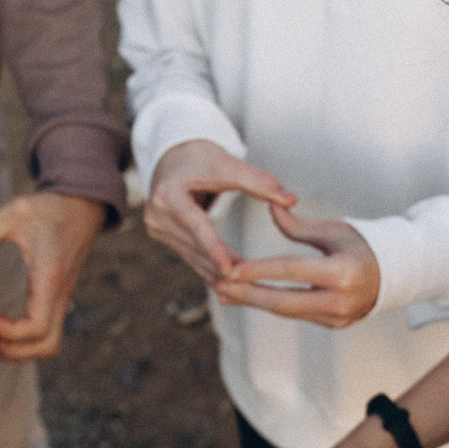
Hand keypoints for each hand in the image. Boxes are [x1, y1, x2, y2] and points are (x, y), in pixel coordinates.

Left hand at [0, 192, 107, 361]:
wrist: (82, 210)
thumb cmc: (50, 210)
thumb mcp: (17, 211)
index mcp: (49, 278)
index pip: (37, 326)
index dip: (11, 332)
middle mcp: (60, 295)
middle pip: (46, 345)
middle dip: (14, 349)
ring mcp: (61, 301)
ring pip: (49, 345)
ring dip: (20, 350)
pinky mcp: (58, 302)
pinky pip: (47, 336)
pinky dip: (26, 343)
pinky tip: (0, 329)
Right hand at [142, 139, 291, 282]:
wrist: (174, 158)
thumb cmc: (201, 158)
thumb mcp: (229, 165)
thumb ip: (261, 183)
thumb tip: (292, 200)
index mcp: (168, 193)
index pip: (196, 225)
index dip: (214, 248)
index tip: (230, 269)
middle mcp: (156, 214)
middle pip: (194, 245)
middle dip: (220, 264)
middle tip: (247, 285)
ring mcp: (156, 227)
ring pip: (191, 255)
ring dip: (215, 271)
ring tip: (241, 289)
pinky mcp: (161, 235)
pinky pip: (188, 254)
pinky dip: (207, 266)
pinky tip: (225, 283)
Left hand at [215, 205, 379, 328]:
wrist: (392, 275)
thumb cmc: (361, 246)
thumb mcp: (333, 231)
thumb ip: (299, 226)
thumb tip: (271, 209)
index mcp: (343, 272)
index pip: (292, 271)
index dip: (258, 270)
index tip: (231, 268)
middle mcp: (340, 300)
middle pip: (283, 301)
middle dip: (248, 294)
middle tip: (218, 286)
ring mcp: (336, 317)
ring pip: (286, 311)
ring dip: (253, 302)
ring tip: (224, 292)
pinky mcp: (332, 325)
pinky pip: (294, 315)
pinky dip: (269, 306)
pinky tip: (246, 298)